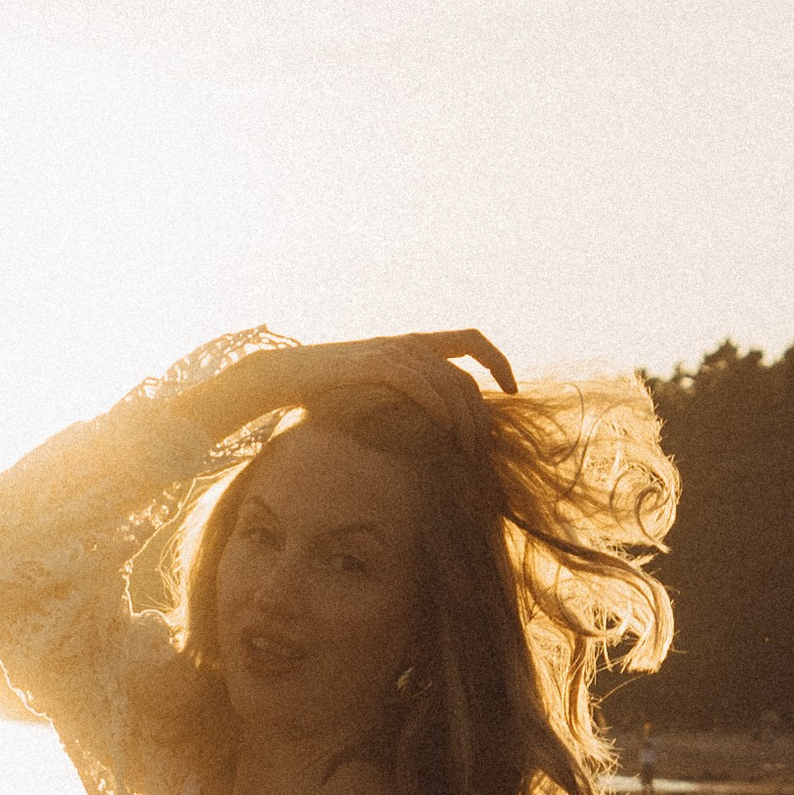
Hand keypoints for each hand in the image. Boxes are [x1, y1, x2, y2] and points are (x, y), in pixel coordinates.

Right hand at [198, 330, 516, 441]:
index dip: (498, 362)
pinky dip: (436, 407)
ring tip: (468, 453)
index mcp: (412, 345)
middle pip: (465, 376)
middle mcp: (408, 343)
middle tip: (485, 451)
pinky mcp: (374, 364)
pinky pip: (418, 383)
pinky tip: (443, 431)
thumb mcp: (372, 397)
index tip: (512, 392)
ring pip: (447, 383)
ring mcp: (391, 351)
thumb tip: (430, 439)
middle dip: (481, 416)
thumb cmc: (323, 394)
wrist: (281, 377)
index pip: (470, 341)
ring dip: (463, 421)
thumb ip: (403, 405)